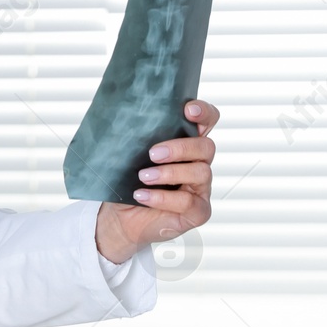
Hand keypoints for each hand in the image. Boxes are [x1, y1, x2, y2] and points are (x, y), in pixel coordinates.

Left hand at [95, 98, 219, 263]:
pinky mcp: (198, 211)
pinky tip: (141, 195)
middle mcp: (198, 164)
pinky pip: (189, 202)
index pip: (207, 122)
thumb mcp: (129, 157)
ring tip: (143, 176)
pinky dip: (163, 198)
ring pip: (200, 172)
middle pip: (206, 147)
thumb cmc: (128, 182)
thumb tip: (121, 121)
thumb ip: (135, 139)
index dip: (204, 113)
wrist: (120, 216)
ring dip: (169, 173)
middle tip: (152, 153)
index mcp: (186, 145)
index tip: (188, 110)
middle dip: (180, 147)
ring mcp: (200, 188)